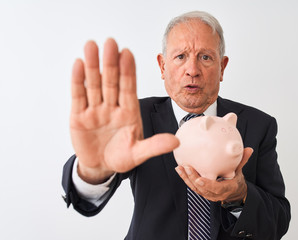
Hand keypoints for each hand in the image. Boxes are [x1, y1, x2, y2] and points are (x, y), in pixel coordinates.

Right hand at [70, 39, 178, 183]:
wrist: (100, 167)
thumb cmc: (121, 158)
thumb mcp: (138, 154)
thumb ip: (154, 146)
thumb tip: (177, 141)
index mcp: (129, 112)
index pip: (129, 88)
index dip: (128, 72)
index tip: (128, 53)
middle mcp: (112, 107)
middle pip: (111, 81)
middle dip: (111, 63)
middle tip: (111, 42)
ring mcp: (95, 110)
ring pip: (94, 84)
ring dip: (92, 66)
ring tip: (91, 46)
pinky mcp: (79, 116)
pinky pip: (79, 96)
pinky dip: (78, 81)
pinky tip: (79, 64)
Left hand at [175, 147, 252, 201]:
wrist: (234, 192)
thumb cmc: (236, 179)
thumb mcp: (240, 171)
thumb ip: (242, 160)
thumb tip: (249, 150)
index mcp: (226, 189)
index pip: (216, 188)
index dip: (207, 185)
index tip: (200, 179)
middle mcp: (215, 194)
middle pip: (202, 188)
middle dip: (192, 178)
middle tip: (187, 167)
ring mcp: (208, 194)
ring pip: (195, 188)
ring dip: (186, 178)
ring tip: (180, 168)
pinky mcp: (202, 191)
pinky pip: (192, 186)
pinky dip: (186, 178)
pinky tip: (180, 169)